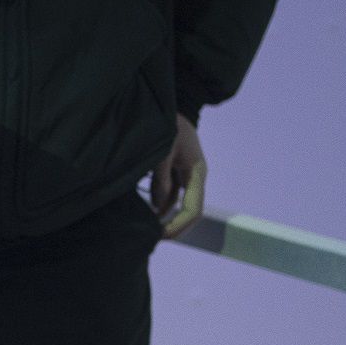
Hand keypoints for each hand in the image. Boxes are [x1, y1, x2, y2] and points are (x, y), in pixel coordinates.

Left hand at [149, 113, 206, 239]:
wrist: (174, 106)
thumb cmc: (170, 126)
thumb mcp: (164, 151)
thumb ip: (161, 179)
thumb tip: (157, 207)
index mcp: (197, 173)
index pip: (193, 209)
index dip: (179, 225)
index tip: (162, 235)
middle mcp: (195, 178)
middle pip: (190, 211)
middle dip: (175, 227)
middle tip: (155, 238)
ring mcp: (186, 176)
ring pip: (179, 205)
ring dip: (166, 218)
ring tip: (148, 228)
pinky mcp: (177, 173)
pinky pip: (171, 195)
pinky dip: (161, 205)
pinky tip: (148, 212)